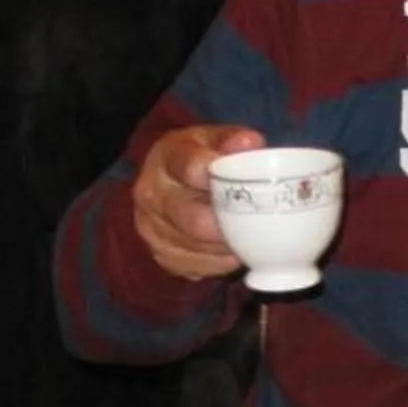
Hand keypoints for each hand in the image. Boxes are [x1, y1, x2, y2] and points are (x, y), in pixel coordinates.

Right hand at [133, 123, 264, 279]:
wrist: (166, 180)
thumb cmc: (198, 158)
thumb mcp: (212, 139)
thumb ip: (231, 140)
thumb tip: (251, 143)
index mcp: (166, 158)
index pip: (188, 167)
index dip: (215, 178)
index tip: (239, 183)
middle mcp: (151, 194)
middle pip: (194, 220)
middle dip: (229, 224)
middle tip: (256, 223)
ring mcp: (151, 228)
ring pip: (198, 248)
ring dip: (227, 247)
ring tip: (247, 237)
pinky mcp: (160, 255)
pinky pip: (196, 267)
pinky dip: (219, 262)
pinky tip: (231, 251)